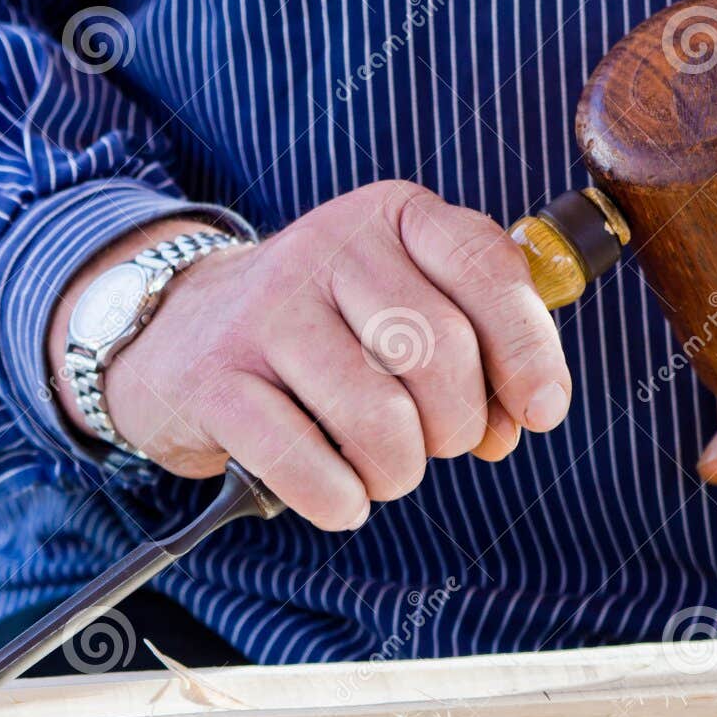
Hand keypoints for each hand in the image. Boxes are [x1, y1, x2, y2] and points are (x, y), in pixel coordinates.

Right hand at [47, 181, 570, 530]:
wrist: (177, 333)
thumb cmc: (315, 330)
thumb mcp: (397, 303)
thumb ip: (472, 349)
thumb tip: (517, 422)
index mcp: (390, 216)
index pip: (487, 272)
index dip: (528, 352)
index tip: (540, 412)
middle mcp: (327, 247)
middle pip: (437, 353)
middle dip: (456, 426)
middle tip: (435, 445)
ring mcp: (265, 313)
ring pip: (379, 418)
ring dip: (397, 471)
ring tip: (381, 471)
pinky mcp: (216, 381)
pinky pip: (308, 464)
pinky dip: (339, 500)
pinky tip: (338, 495)